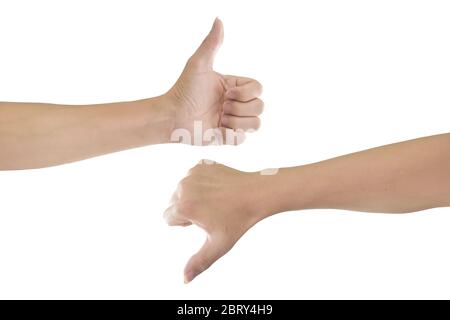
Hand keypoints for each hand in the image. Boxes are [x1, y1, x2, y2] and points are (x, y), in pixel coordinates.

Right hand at [164, 160, 266, 282]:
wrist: (257, 193)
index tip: (205, 221)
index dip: (186, 223)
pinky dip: (200, 183)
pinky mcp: (201, 164)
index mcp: (184, 206)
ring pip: (182, 190)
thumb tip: (184, 279)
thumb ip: (199, 262)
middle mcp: (184, 187)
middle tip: (211, 212)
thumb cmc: (238, 220)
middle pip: (173, 203)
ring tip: (215, 200)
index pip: (168, 218)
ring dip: (193, 195)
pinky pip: (192, 178)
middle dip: (187, 208)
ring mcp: (192, 174)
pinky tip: (217, 188)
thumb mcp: (218, 244)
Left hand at [165, 18, 263, 144]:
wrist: (171, 116)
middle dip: (239, 108)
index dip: (246, 92)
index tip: (226, 92)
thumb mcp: (199, 65)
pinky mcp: (227, 137)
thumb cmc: (183, 90)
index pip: (258, 88)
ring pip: (256, 124)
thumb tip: (218, 20)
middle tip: (220, 107)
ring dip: (236, 122)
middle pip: (260, 107)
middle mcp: (236, 104)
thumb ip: (211, 44)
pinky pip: (242, 140)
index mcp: (234, 87)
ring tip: (218, 119)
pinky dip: (230, 135)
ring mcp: (233, 122)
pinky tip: (216, 130)